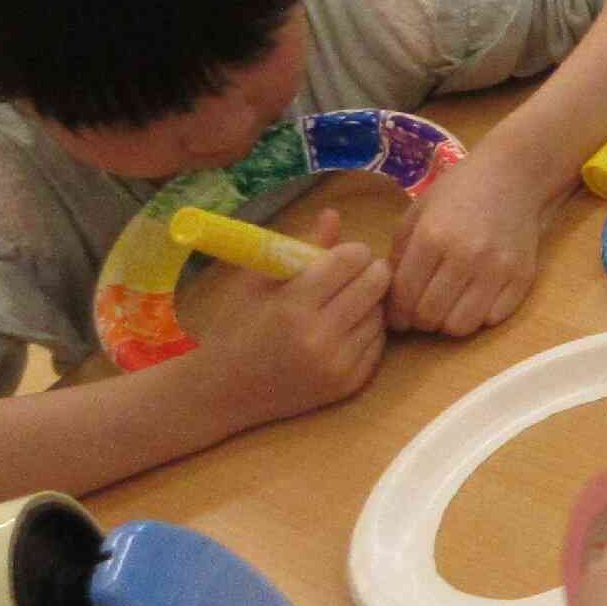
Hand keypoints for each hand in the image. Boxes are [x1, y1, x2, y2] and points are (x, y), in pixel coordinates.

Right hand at [195, 208, 387, 425]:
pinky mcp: (350, 384)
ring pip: (381, 312)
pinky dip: (369, 329)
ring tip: (346, 301)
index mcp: (293, 306)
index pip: (349, 261)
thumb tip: (333, 214)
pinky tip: (345, 327)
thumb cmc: (237, 328)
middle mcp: (321, 337)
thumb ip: (298, 247)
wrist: (225, 391)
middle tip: (354, 272)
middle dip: (369, 270)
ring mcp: (339, 364)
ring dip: (371, 301)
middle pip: (376, 283)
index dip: (353, 250)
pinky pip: (379, 342)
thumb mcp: (257, 282)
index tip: (344, 254)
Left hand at [389, 141, 545, 334]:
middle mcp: (465, 256)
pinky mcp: (522, 278)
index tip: (398, 316)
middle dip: (420, 320)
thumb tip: (391, 299)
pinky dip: (479, 316)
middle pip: (430, 316)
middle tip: (422, 311)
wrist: (513, 177)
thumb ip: (401, 255)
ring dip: (449, 323)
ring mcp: (497, 269)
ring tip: (448, 308)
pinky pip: (493, 319)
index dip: (396, 314)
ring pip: (461, 326)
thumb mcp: (417, 214)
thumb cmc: (458, 192)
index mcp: (432, 237)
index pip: (405, 296)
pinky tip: (475, 300)